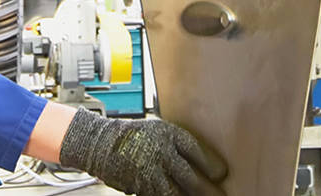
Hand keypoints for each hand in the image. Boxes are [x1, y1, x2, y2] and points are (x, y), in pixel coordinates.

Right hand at [58, 110, 226, 195]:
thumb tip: (202, 163)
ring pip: (175, 192)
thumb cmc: (132, 136)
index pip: (195, 150)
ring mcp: (149, 172)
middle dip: (206, 189)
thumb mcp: (159, 130)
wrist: (99, 143)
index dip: (210, 163)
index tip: (221, 173)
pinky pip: (159, 195)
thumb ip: (178, 145)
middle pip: (190, 176)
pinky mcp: (139, 187)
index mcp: (168, 135)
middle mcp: (160, 153)